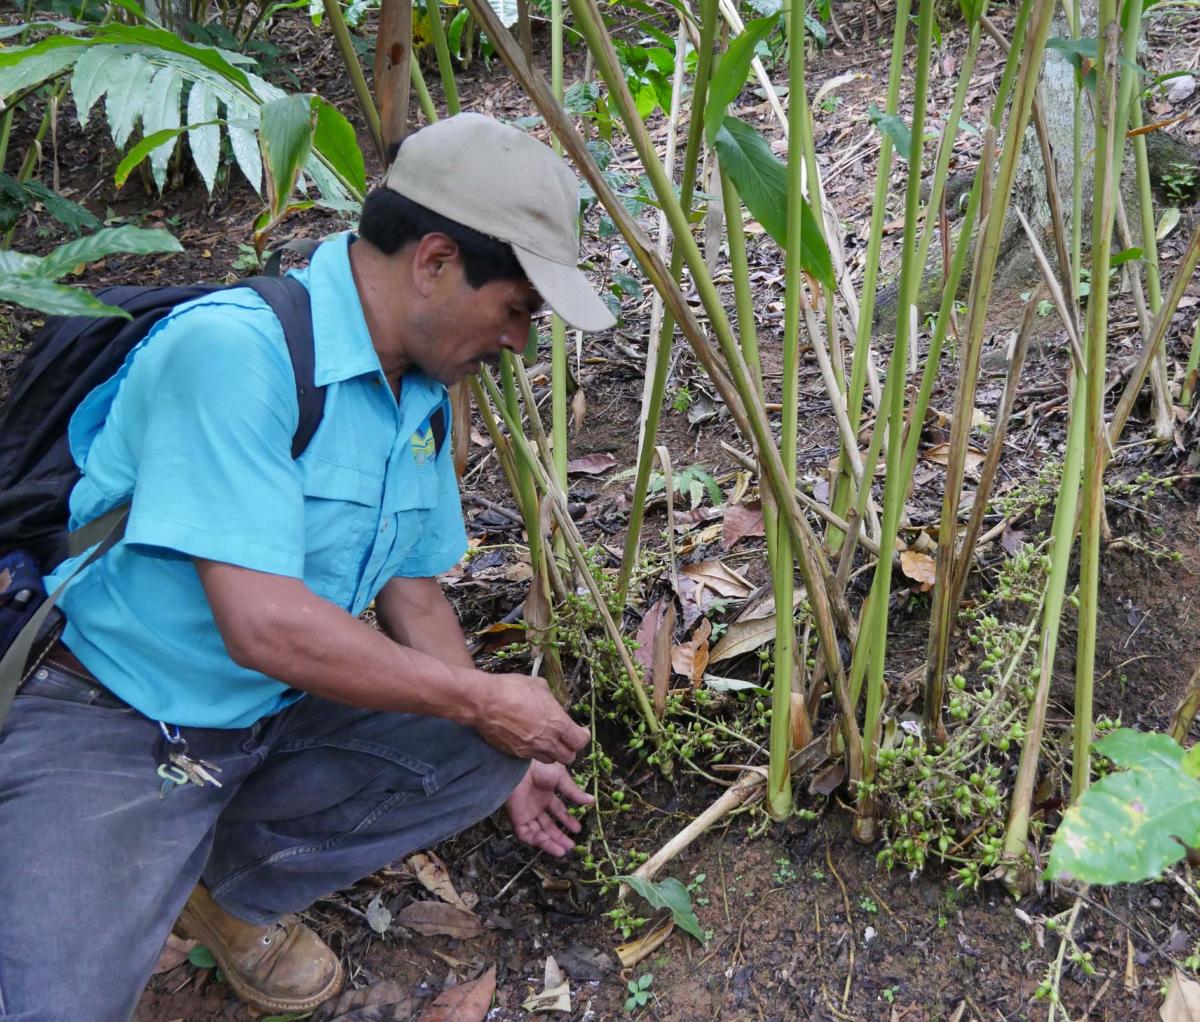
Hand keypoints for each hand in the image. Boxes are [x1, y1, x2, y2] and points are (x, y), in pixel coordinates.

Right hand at [473, 673, 590, 763]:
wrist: (484, 701)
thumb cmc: (512, 689)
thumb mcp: (539, 686)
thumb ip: (552, 699)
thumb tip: (554, 704)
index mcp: (557, 723)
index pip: (580, 741)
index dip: (582, 736)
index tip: (581, 731)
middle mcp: (546, 741)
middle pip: (569, 757)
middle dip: (569, 748)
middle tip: (565, 738)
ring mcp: (530, 750)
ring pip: (551, 760)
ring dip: (553, 752)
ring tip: (548, 740)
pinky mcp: (516, 754)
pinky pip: (532, 757)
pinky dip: (535, 752)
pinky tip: (530, 739)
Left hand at [505, 761, 593, 856]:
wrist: (519, 769)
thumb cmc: (539, 768)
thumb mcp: (561, 778)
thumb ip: (574, 793)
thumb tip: (592, 801)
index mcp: (545, 794)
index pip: (557, 811)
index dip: (567, 821)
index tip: (577, 829)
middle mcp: (536, 805)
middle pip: (548, 826)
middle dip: (559, 836)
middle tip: (571, 846)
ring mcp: (526, 813)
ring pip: (538, 833)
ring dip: (550, 843)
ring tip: (563, 851)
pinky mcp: (517, 819)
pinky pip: (527, 834)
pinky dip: (537, 841)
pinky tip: (549, 844)